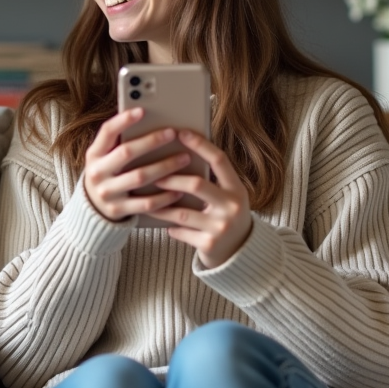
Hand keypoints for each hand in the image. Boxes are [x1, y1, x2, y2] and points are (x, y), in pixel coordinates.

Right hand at [82, 107, 187, 220]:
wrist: (93, 207)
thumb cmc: (108, 173)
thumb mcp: (104, 156)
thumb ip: (118, 141)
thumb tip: (145, 116)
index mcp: (94, 154)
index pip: (107, 132)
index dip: (123, 120)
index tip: (142, 110)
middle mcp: (98, 173)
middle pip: (126, 153)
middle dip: (151, 141)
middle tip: (173, 133)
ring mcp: (108, 193)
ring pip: (140, 177)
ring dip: (164, 166)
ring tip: (184, 158)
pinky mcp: (119, 210)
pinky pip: (146, 203)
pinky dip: (164, 196)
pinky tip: (179, 189)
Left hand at [149, 130, 253, 267]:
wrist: (241, 254)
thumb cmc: (227, 218)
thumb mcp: (228, 198)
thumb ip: (212, 182)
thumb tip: (178, 157)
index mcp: (237, 189)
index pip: (219, 160)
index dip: (200, 145)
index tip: (181, 133)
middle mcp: (232, 206)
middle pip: (196, 184)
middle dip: (171, 179)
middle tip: (154, 176)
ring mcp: (221, 227)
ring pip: (181, 212)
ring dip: (161, 206)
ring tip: (148, 201)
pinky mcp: (209, 245)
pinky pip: (180, 232)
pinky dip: (171, 228)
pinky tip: (165, 226)